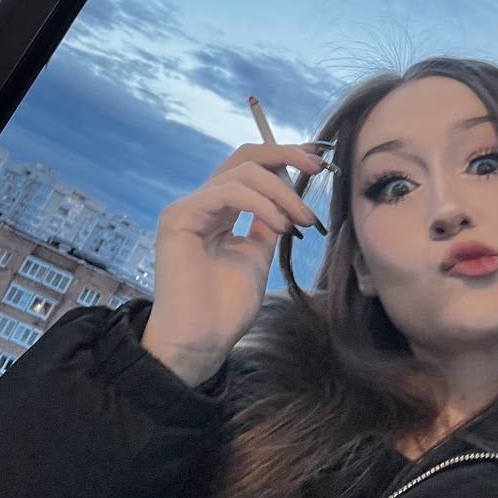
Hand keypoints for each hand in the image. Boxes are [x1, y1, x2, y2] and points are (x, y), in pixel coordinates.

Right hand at [140, 142, 325, 386]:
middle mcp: (202, 202)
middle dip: (285, 155)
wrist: (201, 342)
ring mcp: (189, 207)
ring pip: (243, 172)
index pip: (251, 167)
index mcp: (218, 209)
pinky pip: (228, 192)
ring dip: (282, 191)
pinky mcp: (180, 216)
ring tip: (303, 219)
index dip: (284, 158)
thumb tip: (288, 200)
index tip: (317, 159)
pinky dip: (261, 204)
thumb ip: (267, 223)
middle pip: (245, 157)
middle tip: (316, 166)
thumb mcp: (257, 254)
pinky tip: (280, 225)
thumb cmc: (225, 307)